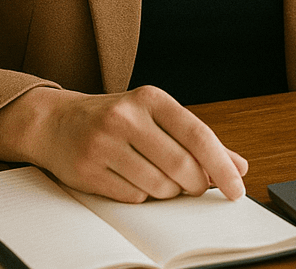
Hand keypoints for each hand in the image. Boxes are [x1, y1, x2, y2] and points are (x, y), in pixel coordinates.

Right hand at [0, 85, 248, 202]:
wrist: (56, 122)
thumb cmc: (116, 120)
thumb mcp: (157, 117)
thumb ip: (198, 141)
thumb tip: (238, 166)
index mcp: (150, 98)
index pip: (197, 134)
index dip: (221, 165)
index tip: (236, 188)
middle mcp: (127, 115)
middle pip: (181, 165)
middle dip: (193, 184)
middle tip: (192, 184)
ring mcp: (104, 142)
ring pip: (158, 186)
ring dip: (166, 191)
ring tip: (155, 176)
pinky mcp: (87, 168)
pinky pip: (132, 197)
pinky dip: (140, 196)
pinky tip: (131, 178)